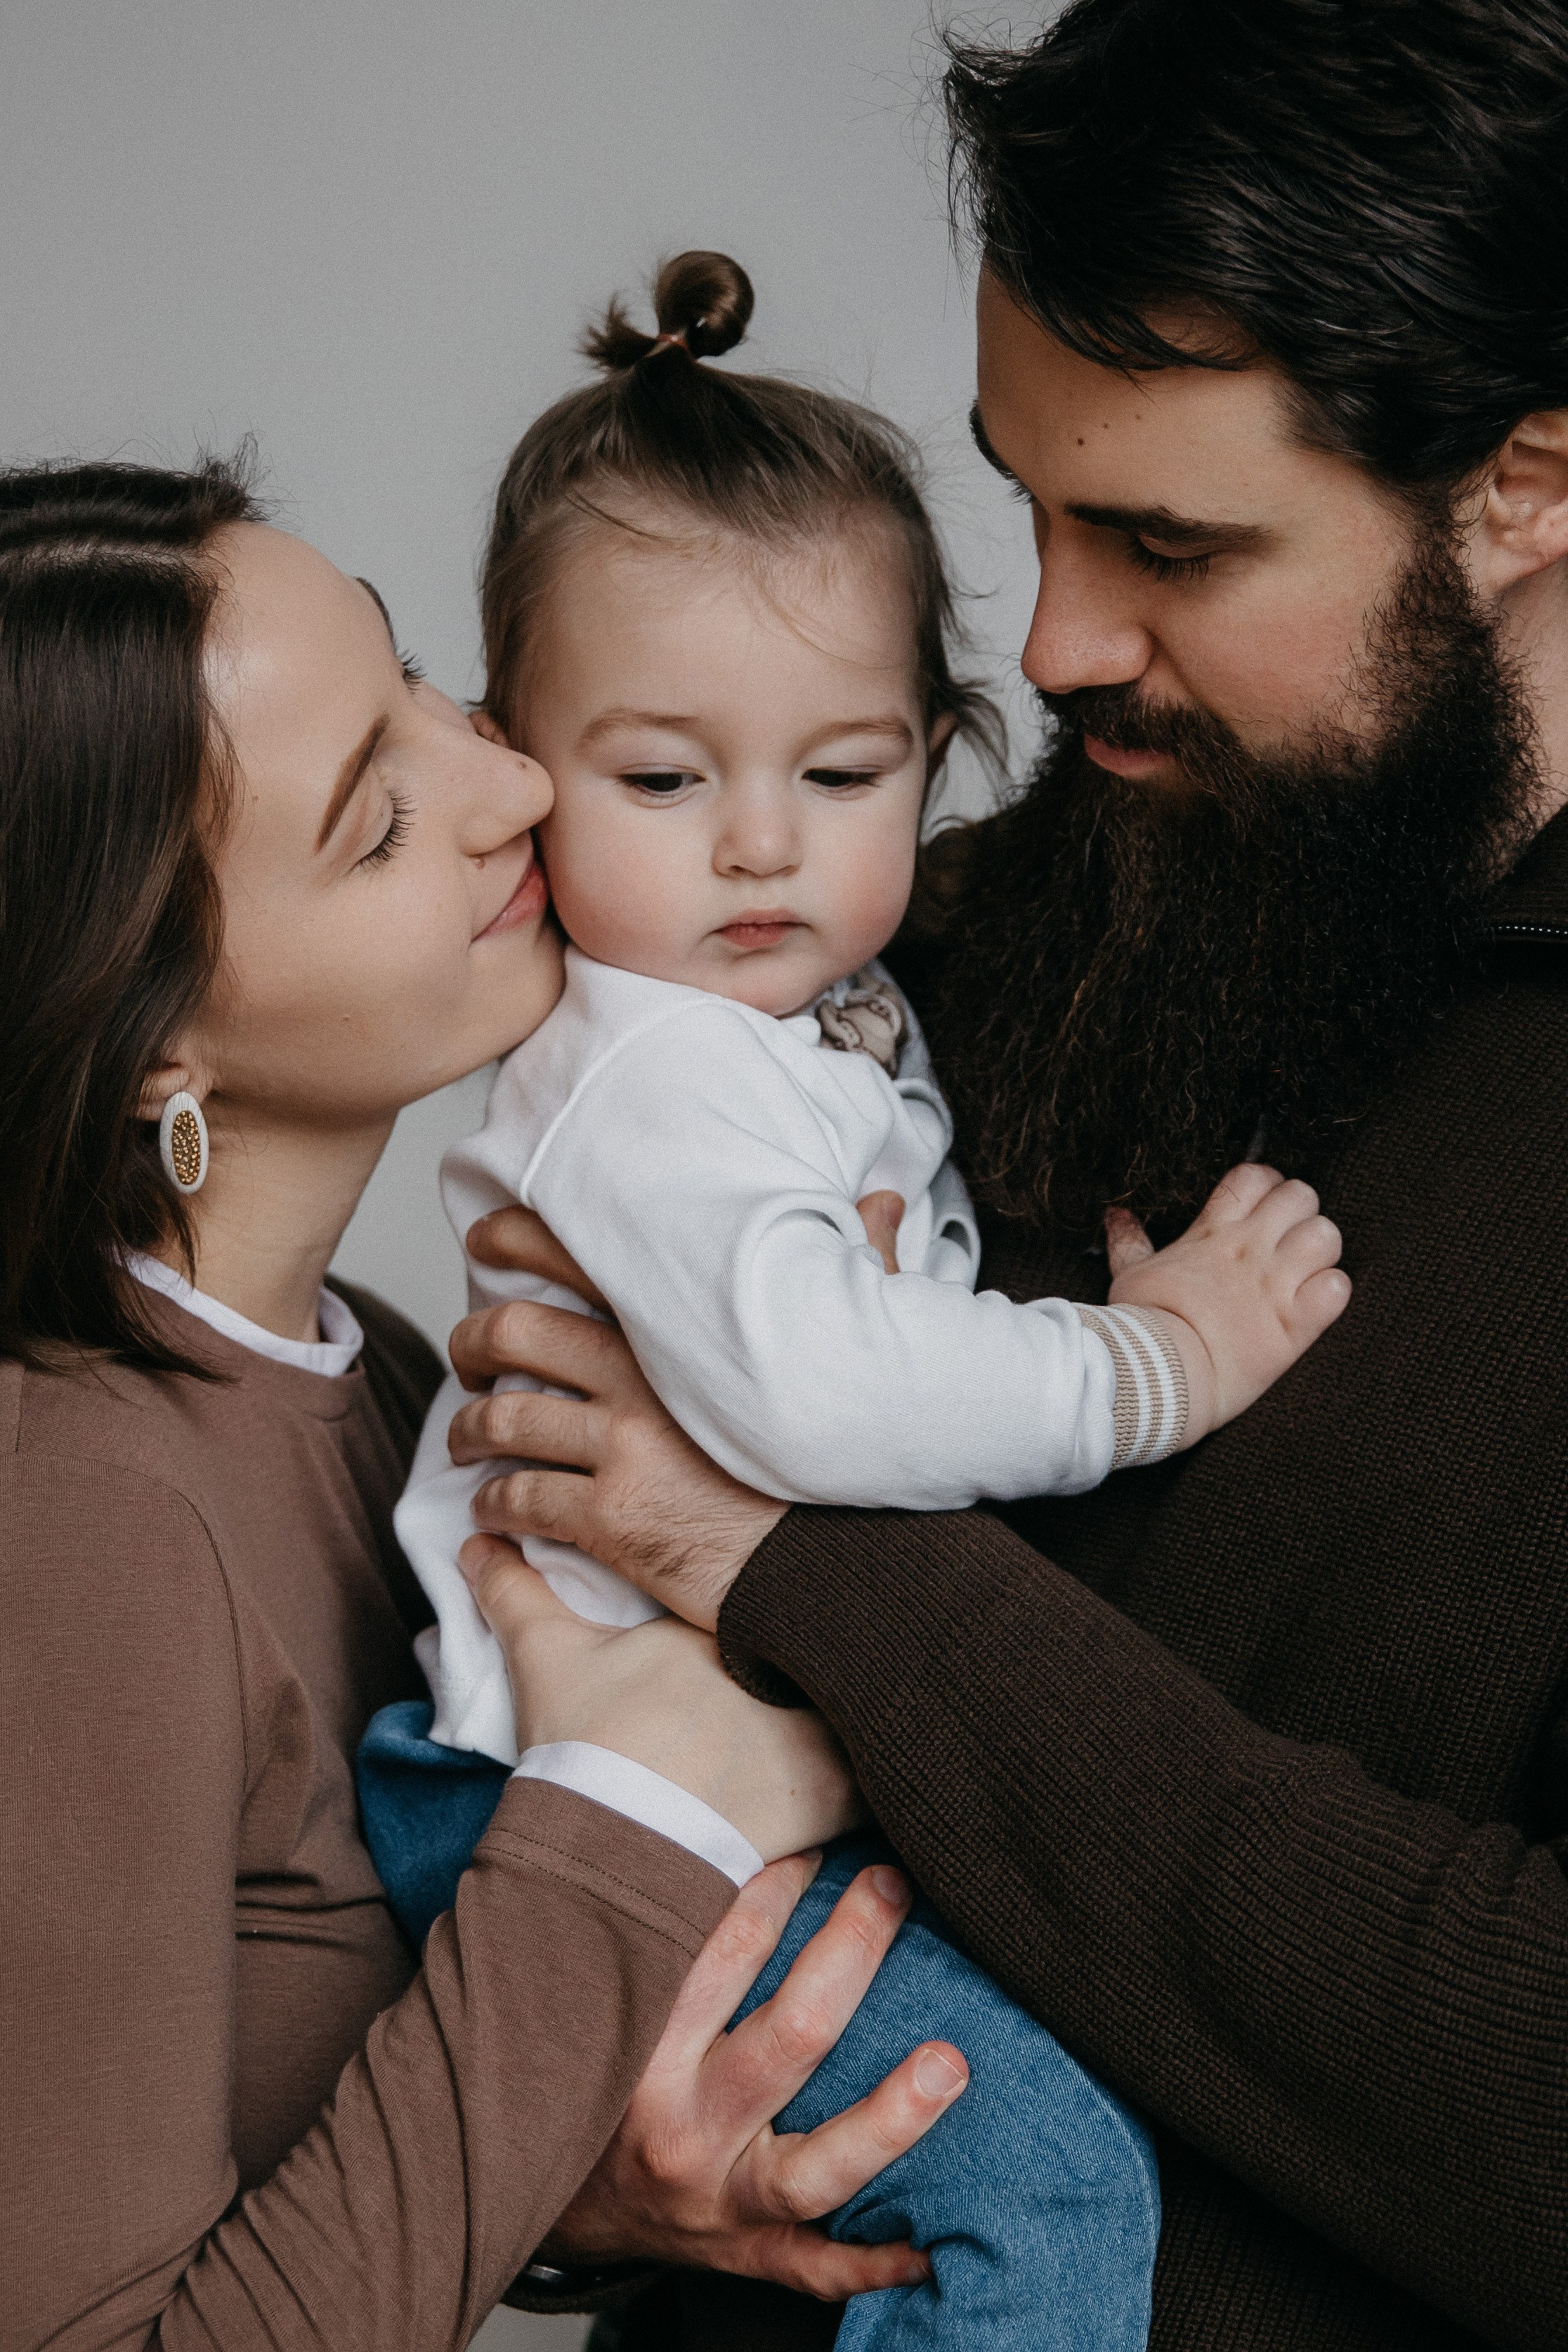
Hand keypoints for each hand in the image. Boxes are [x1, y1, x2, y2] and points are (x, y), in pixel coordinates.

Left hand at [449, 1190, 904, 1626]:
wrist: (842, 1561)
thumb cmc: (844, 1455)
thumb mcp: (851, 1341)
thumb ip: (862, 1261)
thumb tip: (883, 1201)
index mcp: (683, 1331)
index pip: (579, 1259)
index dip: (515, 1238)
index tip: (484, 1241)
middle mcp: (640, 1382)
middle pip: (514, 1333)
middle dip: (472, 1339)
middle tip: (467, 1353)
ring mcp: (619, 1452)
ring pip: (502, 1420)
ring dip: (468, 1428)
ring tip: (466, 1438)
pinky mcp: (608, 1520)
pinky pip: (519, 1501)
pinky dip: (491, 1504)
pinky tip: (491, 1509)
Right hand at [460, 1539, 861, 1857]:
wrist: (611, 1837)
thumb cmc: (583, 1745)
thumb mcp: (545, 1657)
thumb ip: (515, 1592)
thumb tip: (475, 1544)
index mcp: (719, 1624)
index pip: (763, 1592)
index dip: (771, 1603)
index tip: (777, 1617)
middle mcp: (778, 1665)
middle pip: (819, 1639)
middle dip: (830, 1641)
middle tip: (839, 1655)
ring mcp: (813, 1726)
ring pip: (861, 1695)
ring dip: (867, 1699)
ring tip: (882, 1700)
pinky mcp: (836, 1793)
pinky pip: (885, 1776)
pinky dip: (891, 1775)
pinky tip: (896, 1771)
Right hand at [543, 1851, 968, 2297]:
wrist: (528, 2191)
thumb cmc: (583, 2067)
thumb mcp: (592, 1994)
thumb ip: (652, 1925)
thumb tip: (728, 1823)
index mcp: (640, 2053)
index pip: (724, 1952)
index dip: (780, 1885)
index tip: (817, 1843)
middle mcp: (680, 2128)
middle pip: (791, 2039)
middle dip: (853, 1953)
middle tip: (894, 1886)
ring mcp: (717, 2202)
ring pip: (814, 2168)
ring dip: (890, 2117)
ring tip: (951, 2064)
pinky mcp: (744, 2255)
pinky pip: (815, 2270)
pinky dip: (874, 2263)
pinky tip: (932, 2249)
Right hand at [1106, 1162, 1350, 1437]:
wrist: (1161, 1373)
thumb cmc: (1142, 1323)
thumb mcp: (1130, 1275)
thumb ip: (1128, 1241)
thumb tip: (1116, 1214)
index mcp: (1214, 1232)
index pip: (1255, 1177)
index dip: (1268, 1184)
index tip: (1264, 1205)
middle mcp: (1250, 1250)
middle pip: (1301, 1196)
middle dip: (1301, 1213)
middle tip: (1289, 1239)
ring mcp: (1276, 1285)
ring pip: (1326, 1236)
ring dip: (1321, 1251)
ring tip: (1305, 1271)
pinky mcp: (1296, 1325)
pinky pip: (1338, 1288)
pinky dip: (1332, 1293)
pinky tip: (1315, 1304)